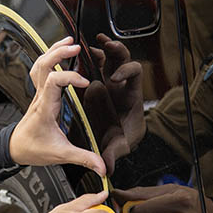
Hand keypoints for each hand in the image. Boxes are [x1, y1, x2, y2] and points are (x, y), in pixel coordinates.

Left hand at [10, 37, 106, 175]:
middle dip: (59, 53)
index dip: (70, 77)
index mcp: (45, 108)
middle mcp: (40, 96)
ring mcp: (38, 93)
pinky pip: (41, 69)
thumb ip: (83, 158)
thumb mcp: (60, 155)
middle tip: (77, 48)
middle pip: (44, 65)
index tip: (85, 84)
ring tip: (69, 42)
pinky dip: (50, 57)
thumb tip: (101, 166)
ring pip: (40, 64)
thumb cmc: (33, 149)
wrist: (15, 149)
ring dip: (54, 50)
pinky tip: (60, 53)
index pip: (53, 81)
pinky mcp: (40, 93)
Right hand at [89, 34, 144, 171]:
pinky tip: (78, 53)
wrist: (111, 140)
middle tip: (104, 44)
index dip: (126, 71)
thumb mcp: (117, 147)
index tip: (113, 79)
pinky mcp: (96, 82)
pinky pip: (94, 63)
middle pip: (124, 58)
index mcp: (130, 95)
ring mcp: (108, 81)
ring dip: (100, 48)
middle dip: (115, 50)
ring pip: (108, 57)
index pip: (135, 73)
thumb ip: (112, 155)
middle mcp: (121, 85)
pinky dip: (88, 56)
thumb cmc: (119, 140)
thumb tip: (107, 169)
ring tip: (90, 43)